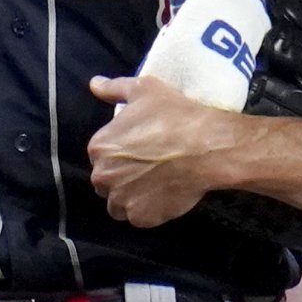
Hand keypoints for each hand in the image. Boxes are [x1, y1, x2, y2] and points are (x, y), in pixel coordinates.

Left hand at [86, 74, 247, 227]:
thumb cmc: (175, 116)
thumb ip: (114, 88)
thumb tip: (94, 84)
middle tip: (150, 166)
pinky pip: (138, 217)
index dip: (121, 152)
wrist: (207, 148)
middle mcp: (103, 176)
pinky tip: (165, 194)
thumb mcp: (144, 90)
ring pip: (118, 203)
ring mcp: (121, 200)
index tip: (141, 149)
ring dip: (131, 196)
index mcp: (99, 147)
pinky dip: (149, 209)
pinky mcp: (141, 218)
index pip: (101, 155)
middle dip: (123, 176)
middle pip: (106, 181)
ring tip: (156, 183)